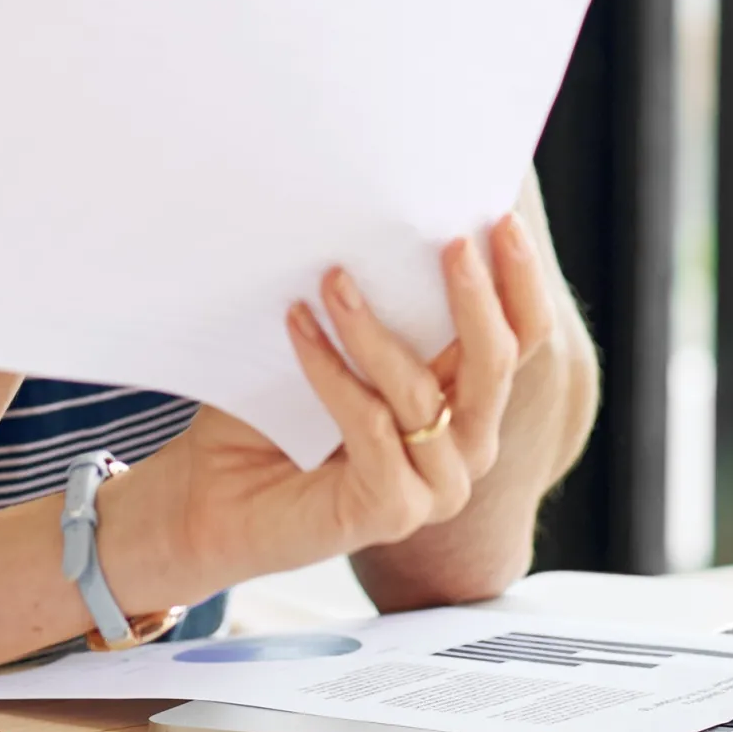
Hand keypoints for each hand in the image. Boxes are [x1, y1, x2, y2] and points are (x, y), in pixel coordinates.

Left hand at [100, 213, 550, 609]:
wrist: (211, 497)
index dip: (520, 281)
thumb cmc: (272, 417)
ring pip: (421, 391)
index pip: (520, 338)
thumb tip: (378, 222)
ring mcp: (436, 486)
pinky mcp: (394, 510)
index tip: (500, 222)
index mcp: (464, 402)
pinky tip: (296, 327)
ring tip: (331, 279)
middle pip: (497, 365)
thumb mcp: (335, 346)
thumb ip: (374, 306)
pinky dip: (330, 370)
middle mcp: (466, 447)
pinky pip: (369, 423)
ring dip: (371, 329)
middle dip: (475, 298)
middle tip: (449, 244)